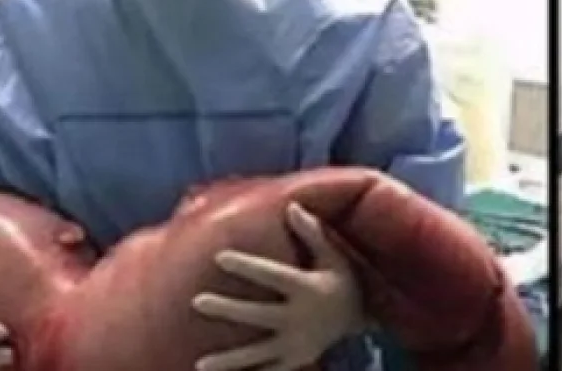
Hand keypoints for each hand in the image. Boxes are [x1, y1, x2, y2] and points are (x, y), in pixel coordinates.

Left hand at [192, 204, 365, 370]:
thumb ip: (312, 233)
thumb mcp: (333, 255)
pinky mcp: (296, 360)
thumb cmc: (342, 280)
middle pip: (258, 314)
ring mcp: (298, 343)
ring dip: (230, 361)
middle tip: (198, 301)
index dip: (246, 266)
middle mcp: (301, 318)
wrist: (363, 319)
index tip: (219, 257)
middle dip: (228, 309)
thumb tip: (292, 207)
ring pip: (258, 353)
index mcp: (309, 288)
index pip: (272, 275)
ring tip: (202, 364)